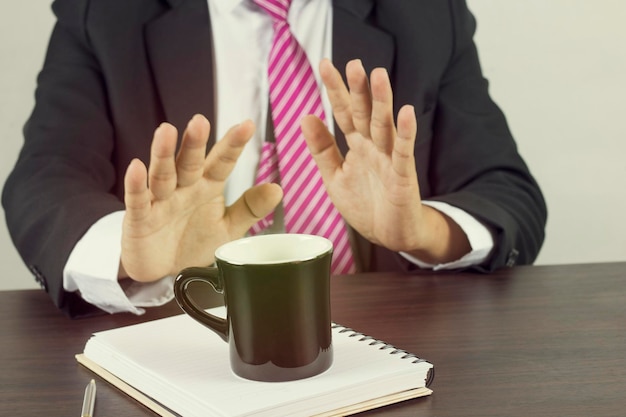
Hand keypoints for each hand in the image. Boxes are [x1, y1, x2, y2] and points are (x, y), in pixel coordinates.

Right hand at [121, 115, 281, 281]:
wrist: (163, 271)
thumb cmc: (195, 242)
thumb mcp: (228, 228)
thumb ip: (250, 208)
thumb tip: (278, 188)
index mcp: (207, 187)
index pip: (222, 162)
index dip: (233, 145)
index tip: (248, 126)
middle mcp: (183, 188)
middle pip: (190, 162)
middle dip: (194, 142)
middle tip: (201, 121)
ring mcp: (160, 201)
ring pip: (162, 174)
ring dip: (163, 154)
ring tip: (167, 132)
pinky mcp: (139, 218)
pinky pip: (136, 200)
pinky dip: (135, 184)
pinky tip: (136, 166)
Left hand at [302, 59, 469, 262]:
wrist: (389, 235)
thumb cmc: (365, 205)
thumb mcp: (334, 177)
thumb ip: (322, 149)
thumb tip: (306, 116)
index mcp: (356, 145)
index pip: (344, 113)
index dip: (335, 90)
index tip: (324, 64)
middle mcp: (373, 147)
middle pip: (365, 113)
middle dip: (360, 89)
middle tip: (354, 63)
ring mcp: (390, 160)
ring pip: (385, 126)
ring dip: (383, 102)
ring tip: (378, 76)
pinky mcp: (403, 177)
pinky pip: (404, 152)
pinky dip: (406, 133)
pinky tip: (407, 112)